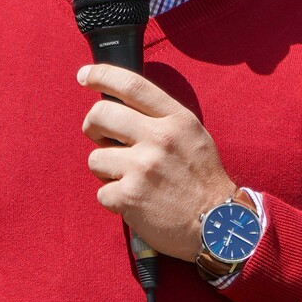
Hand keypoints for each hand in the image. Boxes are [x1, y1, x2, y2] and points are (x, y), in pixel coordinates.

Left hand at [78, 65, 235, 261]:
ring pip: (95, 158)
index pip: (132, 85)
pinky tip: (135, 202)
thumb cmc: (203, 180)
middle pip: (101, 115)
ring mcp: (142, 168)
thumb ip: (162, 119)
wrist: (218, 226)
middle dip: (92, 126)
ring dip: (107, 171)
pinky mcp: (130, 197)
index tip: (84, 76)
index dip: (102, 75)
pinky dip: (114, 200)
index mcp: (176, 120)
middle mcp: (159, 139)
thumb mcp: (193, 136)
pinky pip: (102, 192)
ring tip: (130, 180)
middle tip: (101, 138)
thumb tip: (120, 106)